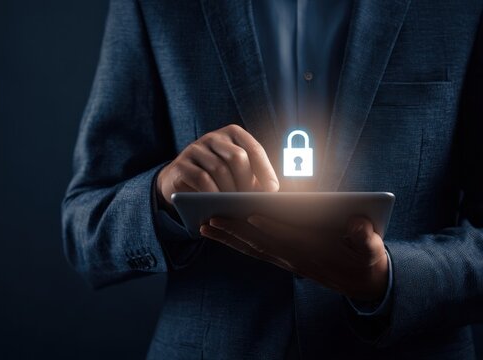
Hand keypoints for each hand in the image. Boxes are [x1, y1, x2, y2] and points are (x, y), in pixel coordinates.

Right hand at [156, 124, 279, 212]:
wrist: (179, 180)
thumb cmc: (215, 177)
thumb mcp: (235, 172)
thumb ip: (252, 177)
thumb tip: (271, 193)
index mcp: (232, 134)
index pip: (254, 149)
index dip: (265, 170)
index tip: (272, 190)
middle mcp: (213, 137)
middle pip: (236, 157)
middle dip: (247, 181)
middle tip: (252, 201)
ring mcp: (195, 149)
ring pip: (219, 168)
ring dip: (230, 190)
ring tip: (237, 205)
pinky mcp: (181, 164)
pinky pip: (201, 178)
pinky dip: (213, 193)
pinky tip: (218, 204)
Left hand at [200, 216, 388, 301]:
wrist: (363, 282)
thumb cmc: (367, 258)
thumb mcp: (372, 249)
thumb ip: (365, 238)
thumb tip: (358, 225)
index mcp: (318, 251)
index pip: (291, 238)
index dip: (272, 227)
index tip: (253, 215)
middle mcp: (296, 259)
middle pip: (262, 243)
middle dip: (236, 231)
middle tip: (211, 218)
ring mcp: (286, 262)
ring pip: (252, 249)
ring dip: (227, 238)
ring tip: (203, 226)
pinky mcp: (281, 261)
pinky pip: (253, 252)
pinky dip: (233, 243)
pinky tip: (216, 233)